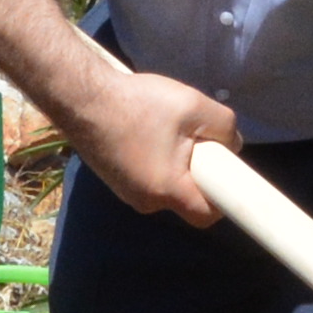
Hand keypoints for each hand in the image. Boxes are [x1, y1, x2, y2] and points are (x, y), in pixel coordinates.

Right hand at [69, 70, 238, 224]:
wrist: (80, 97)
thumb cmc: (137, 103)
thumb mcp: (194, 106)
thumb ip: (224, 127)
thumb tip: (232, 144)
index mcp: (167, 191)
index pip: (207, 215)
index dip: (224, 197)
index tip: (227, 173)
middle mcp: (145, 202)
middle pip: (186, 198)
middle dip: (198, 172)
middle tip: (194, 138)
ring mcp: (126, 193)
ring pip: (167, 186)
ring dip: (175, 163)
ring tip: (166, 129)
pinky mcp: (116, 180)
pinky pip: (148, 177)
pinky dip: (156, 160)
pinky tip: (146, 131)